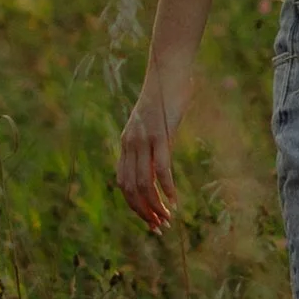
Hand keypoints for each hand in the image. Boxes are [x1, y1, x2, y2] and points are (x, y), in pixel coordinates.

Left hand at [117, 64, 189, 229]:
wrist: (167, 70)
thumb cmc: (165, 98)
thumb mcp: (155, 125)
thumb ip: (153, 146)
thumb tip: (161, 167)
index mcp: (126, 143)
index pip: (124, 184)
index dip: (134, 206)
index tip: (150, 221)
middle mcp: (130, 144)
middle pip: (131, 188)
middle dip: (144, 212)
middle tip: (159, 228)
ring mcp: (144, 139)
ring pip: (144, 183)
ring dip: (155, 206)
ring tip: (168, 220)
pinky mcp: (160, 134)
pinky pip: (161, 168)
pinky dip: (167, 188)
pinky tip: (175, 201)